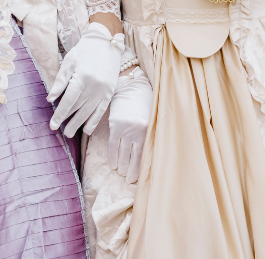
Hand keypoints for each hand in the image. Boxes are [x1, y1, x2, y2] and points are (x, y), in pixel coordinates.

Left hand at [47, 22, 123, 136]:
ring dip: (79, 124)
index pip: (68, 101)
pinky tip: (87, 130)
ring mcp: (103, 90)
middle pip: (78, 108)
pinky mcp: (110, 92)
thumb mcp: (69, 62)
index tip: (52, 124)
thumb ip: (60, 81)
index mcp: (81, 77)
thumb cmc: (84, 51)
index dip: (59, 114)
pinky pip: (101, 110)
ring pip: (89, 112)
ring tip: (70, 133)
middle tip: (59, 131)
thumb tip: (50, 99)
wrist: (106, 42)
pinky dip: (94, 121)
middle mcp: (93, 86)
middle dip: (68, 121)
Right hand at [108, 68, 152, 183]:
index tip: (140, 177)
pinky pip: (113, 145)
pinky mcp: (115, 125)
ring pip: (123, 154)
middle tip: (129, 180)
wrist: (130, 84)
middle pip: (134, 158)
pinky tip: (113, 163)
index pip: (145, 155)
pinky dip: (113, 156)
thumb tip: (147, 153)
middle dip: (131, 171)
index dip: (141, 168)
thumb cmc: (144, 100)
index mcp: (149, 130)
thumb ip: (149, 133)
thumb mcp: (151, 117)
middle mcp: (138, 131)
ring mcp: (126, 129)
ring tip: (121, 173)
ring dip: (122, 166)